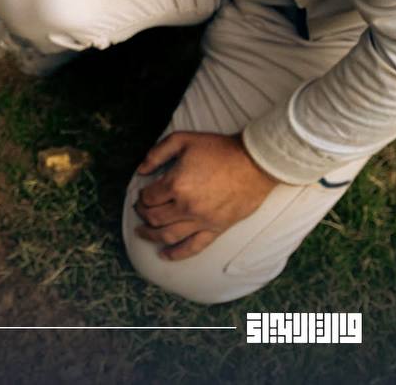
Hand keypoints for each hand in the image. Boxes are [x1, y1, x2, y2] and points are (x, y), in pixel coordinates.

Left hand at [133, 131, 278, 260]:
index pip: (148, 198)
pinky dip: (177, 253)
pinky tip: (164, 255)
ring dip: (151, 236)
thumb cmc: (218, 149)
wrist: (255, 163)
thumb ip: (156, 154)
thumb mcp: (182, 140)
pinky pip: (193, 246)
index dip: (141, 197)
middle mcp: (186, 206)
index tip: (142, 195)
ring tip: (142, 234)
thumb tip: (140, 170)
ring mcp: (202, 220)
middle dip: (143, 215)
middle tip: (140, 211)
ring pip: (168, 235)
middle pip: (154, 217)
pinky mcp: (216, 228)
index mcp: (176, 184)